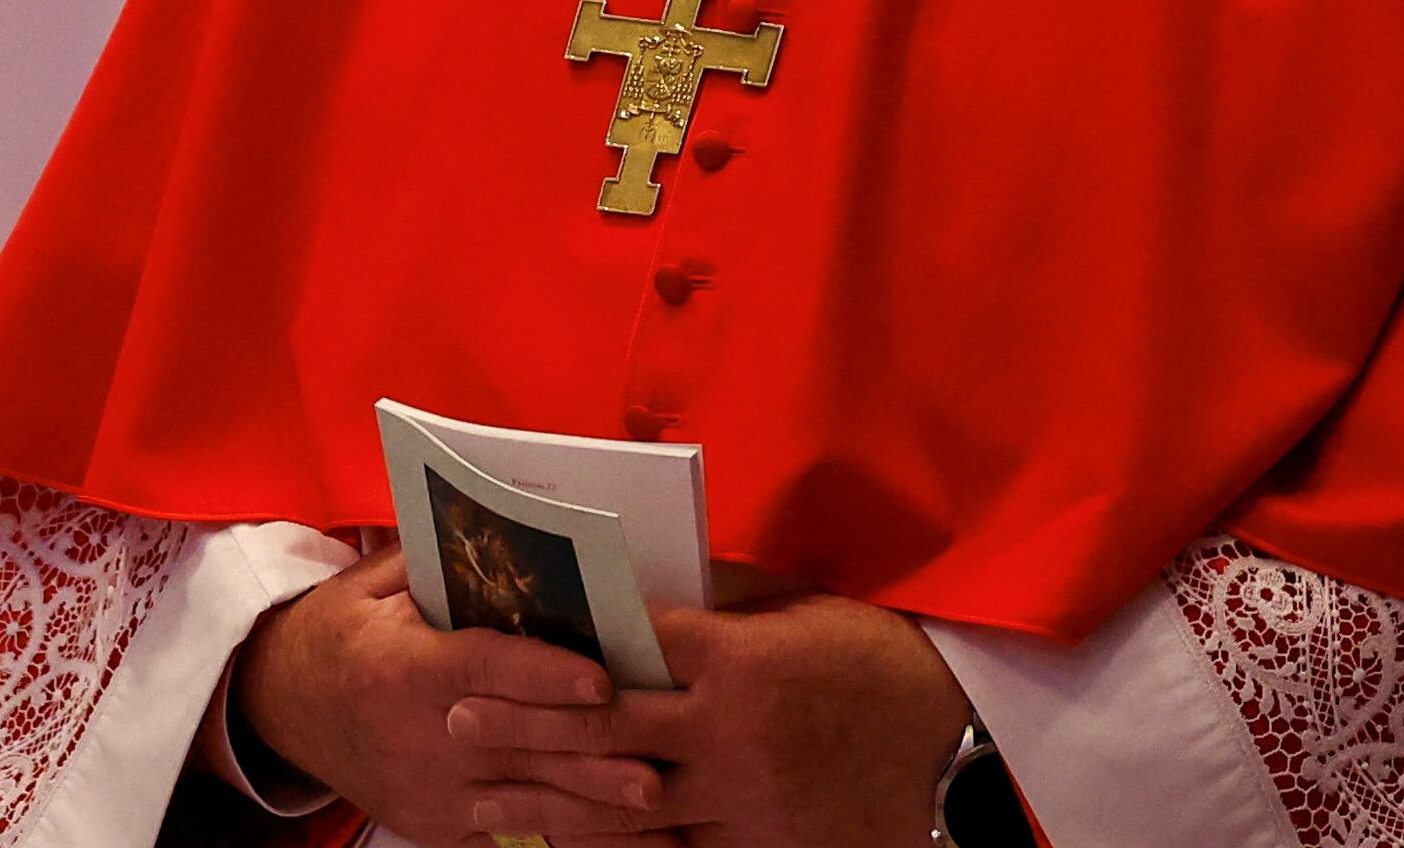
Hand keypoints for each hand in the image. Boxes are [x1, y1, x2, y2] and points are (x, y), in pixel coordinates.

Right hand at [237, 552, 670, 843]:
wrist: (280, 705)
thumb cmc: (340, 632)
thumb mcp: (375, 586)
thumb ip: (441, 564)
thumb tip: (514, 523)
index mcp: (402, 667)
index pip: (486, 671)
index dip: (547, 677)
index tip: (604, 681)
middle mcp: (418, 737)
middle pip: (518, 745)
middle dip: (589, 755)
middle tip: (656, 763)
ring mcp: (427, 791)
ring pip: (523, 803)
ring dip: (591, 809)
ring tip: (652, 809)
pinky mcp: (434, 825)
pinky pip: (508, 836)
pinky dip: (565, 838)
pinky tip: (614, 838)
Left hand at [448, 590, 973, 847]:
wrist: (946, 739)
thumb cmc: (871, 656)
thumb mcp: (799, 608)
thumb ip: (721, 600)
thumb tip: (643, 581)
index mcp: (739, 659)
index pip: (630, 648)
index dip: (560, 648)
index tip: (500, 644)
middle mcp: (729, 732)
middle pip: (605, 730)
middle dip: (525, 729)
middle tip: (457, 723)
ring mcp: (741, 797)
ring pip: (623, 806)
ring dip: (547, 802)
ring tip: (482, 799)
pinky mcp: (755, 844)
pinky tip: (562, 844)